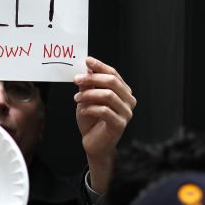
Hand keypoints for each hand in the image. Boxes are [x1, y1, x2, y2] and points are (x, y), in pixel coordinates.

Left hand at [74, 56, 135, 193]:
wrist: (93, 144)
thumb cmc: (92, 121)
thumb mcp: (87, 99)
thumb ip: (89, 85)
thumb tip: (87, 68)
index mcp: (123, 92)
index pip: (114, 74)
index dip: (100, 66)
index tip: (87, 61)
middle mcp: (128, 101)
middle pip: (112, 82)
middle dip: (92, 79)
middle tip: (76, 79)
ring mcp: (126, 113)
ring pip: (108, 95)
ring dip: (89, 94)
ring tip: (76, 99)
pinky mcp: (120, 125)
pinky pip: (104, 111)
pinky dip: (90, 108)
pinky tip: (82, 110)